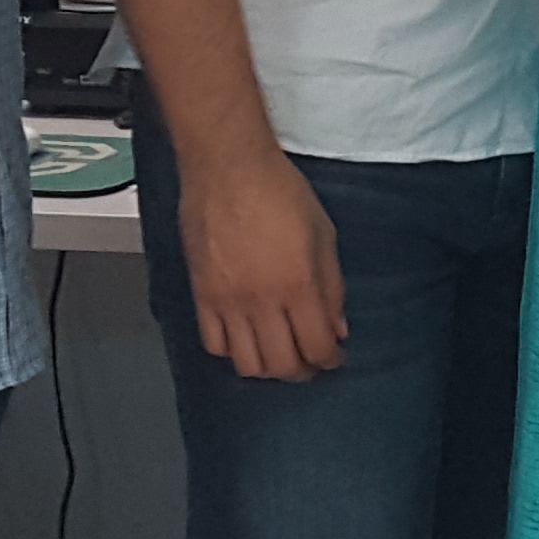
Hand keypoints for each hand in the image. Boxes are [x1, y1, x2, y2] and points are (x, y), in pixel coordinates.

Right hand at [178, 142, 348, 380]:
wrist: (228, 167)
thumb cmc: (281, 192)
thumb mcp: (324, 234)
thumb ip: (332, 287)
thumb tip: (337, 329)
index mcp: (298, 285)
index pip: (317, 347)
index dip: (331, 360)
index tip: (335, 357)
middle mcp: (262, 302)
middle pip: (282, 365)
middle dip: (302, 371)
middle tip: (310, 361)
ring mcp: (227, 302)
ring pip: (246, 363)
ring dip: (268, 367)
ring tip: (279, 354)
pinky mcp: (201, 295)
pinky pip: (214, 343)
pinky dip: (233, 351)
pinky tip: (246, 339)